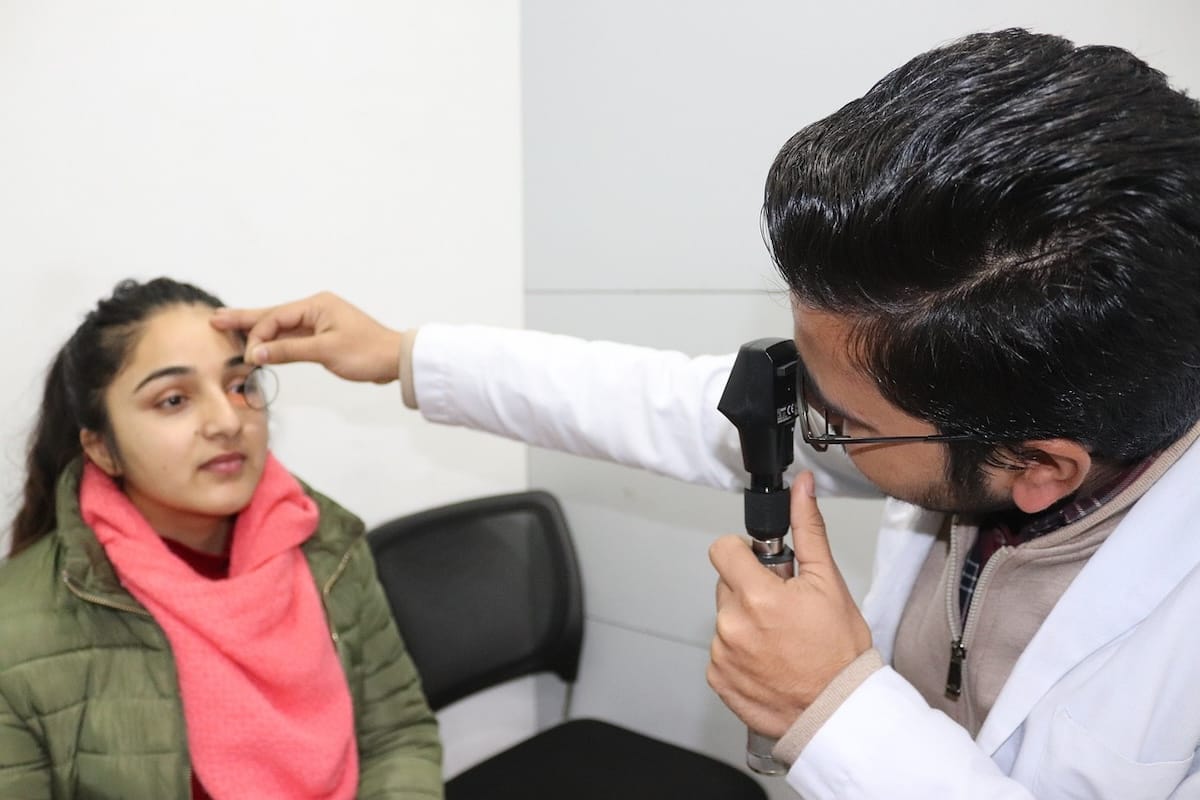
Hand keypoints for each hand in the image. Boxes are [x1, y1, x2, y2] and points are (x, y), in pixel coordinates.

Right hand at [211, 292, 404, 383]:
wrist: (395, 360)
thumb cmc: (367, 352)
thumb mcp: (326, 352)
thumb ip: (289, 351)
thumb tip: (257, 353)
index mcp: (316, 305)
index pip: (276, 318)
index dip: (258, 336)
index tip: (249, 357)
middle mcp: (315, 309)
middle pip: (273, 315)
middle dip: (245, 318)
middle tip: (215, 318)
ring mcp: (318, 322)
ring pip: (280, 327)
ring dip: (257, 330)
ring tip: (228, 326)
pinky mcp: (322, 336)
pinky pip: (291, 337)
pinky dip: (274, 342)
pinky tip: (258, 344)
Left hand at [707, 471, 871, 737]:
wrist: (838, 711)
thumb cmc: (839, 654)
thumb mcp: (828, 583)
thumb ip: (808, 530)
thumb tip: (802, 488)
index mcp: (756, 596)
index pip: (722, 549)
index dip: (744, 554)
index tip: (762, 568)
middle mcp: (732, 625)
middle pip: (726, 584)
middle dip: (750, 589)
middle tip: (783, 609)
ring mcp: (722, 654)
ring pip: (725, 618)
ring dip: (746, 622)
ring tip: (780, 640)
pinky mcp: (718, 677)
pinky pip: (721, 651)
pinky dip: (740, 653)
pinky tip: (769, 660)